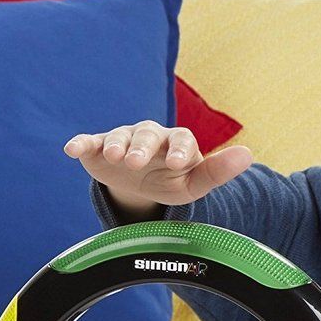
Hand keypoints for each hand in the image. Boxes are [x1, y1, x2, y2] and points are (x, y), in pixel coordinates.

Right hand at [63, 120, 251, 208]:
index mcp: (177, 142)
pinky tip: (72, 149)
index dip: (181, 150)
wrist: (139, 186)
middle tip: (137, 161)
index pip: (182, 139)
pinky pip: (90, 141)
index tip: (179, 164)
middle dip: (143, 146)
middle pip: (148, 134)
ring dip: (117, 144)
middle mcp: (150, 135)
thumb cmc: (171, 181)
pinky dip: (82, 143)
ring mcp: (124, 139)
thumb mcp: (193, 183)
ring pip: (120, 136)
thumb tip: (248, 155)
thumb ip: (218, 171)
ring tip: (114, 156)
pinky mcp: (99, 147)